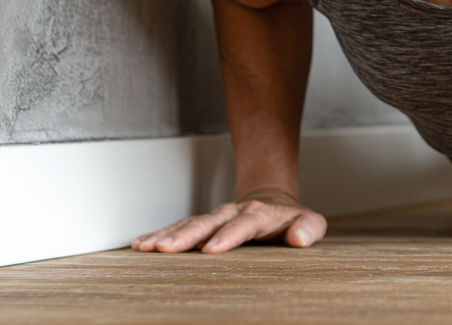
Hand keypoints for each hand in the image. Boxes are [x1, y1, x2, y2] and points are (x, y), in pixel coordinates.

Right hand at [131, 190, 326, 253]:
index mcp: (259, 214)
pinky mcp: (202, 225)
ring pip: (188, 224)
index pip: (243, 224)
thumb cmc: (291, 220)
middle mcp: (233, 213)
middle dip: (186, 235)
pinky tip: (141, 244)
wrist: (272, 203)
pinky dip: (160, 233)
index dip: (228, 236)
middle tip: (166, 248)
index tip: (211, 248)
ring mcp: (215, 218)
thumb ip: (308, 228)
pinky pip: (179, 227)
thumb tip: (299, 238)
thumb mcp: (310, 222)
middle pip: (208, 222)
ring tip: (147, 247)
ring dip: (167, 234)